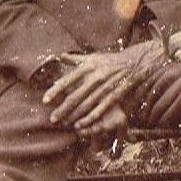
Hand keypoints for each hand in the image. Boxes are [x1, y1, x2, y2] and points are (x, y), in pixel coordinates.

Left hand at [42, 41, 165, 130]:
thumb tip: (60, 56)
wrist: (135, 62)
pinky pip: (101, 108)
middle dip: (63, 108)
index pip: (67, 80)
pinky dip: (91, 117)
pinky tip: (82, 124)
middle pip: (75, 95)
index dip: (55, 91)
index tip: (45, 100)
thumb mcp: (93, 57)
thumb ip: (76, 59)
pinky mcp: (115, 95)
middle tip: (52, 119)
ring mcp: (106, 86)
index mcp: (88, 66)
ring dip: (74, 115)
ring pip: (87, 104)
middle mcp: (95, 76)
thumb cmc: (110, 61)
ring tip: (64, 124)